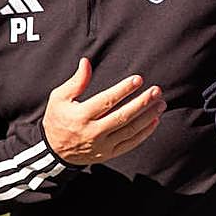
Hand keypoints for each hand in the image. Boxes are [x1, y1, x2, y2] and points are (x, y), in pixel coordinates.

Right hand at [42, 58, 166, 165]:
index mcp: (81, 116)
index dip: (123, 90)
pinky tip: (155, 121)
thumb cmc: (57, 119)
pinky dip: (144, 133)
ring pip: (130, 131)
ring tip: (161, 104)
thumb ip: (76, 81)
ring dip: (148, 117)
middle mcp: (92, 132)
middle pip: (123, 117)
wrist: (54, 151)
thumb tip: (86, 62)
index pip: (107, 101)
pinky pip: (130, 144)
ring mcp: (102, 145)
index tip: (138, 80)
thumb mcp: (59, 98)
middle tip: (156, 91)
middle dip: (142, 103)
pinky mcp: (108, 154)